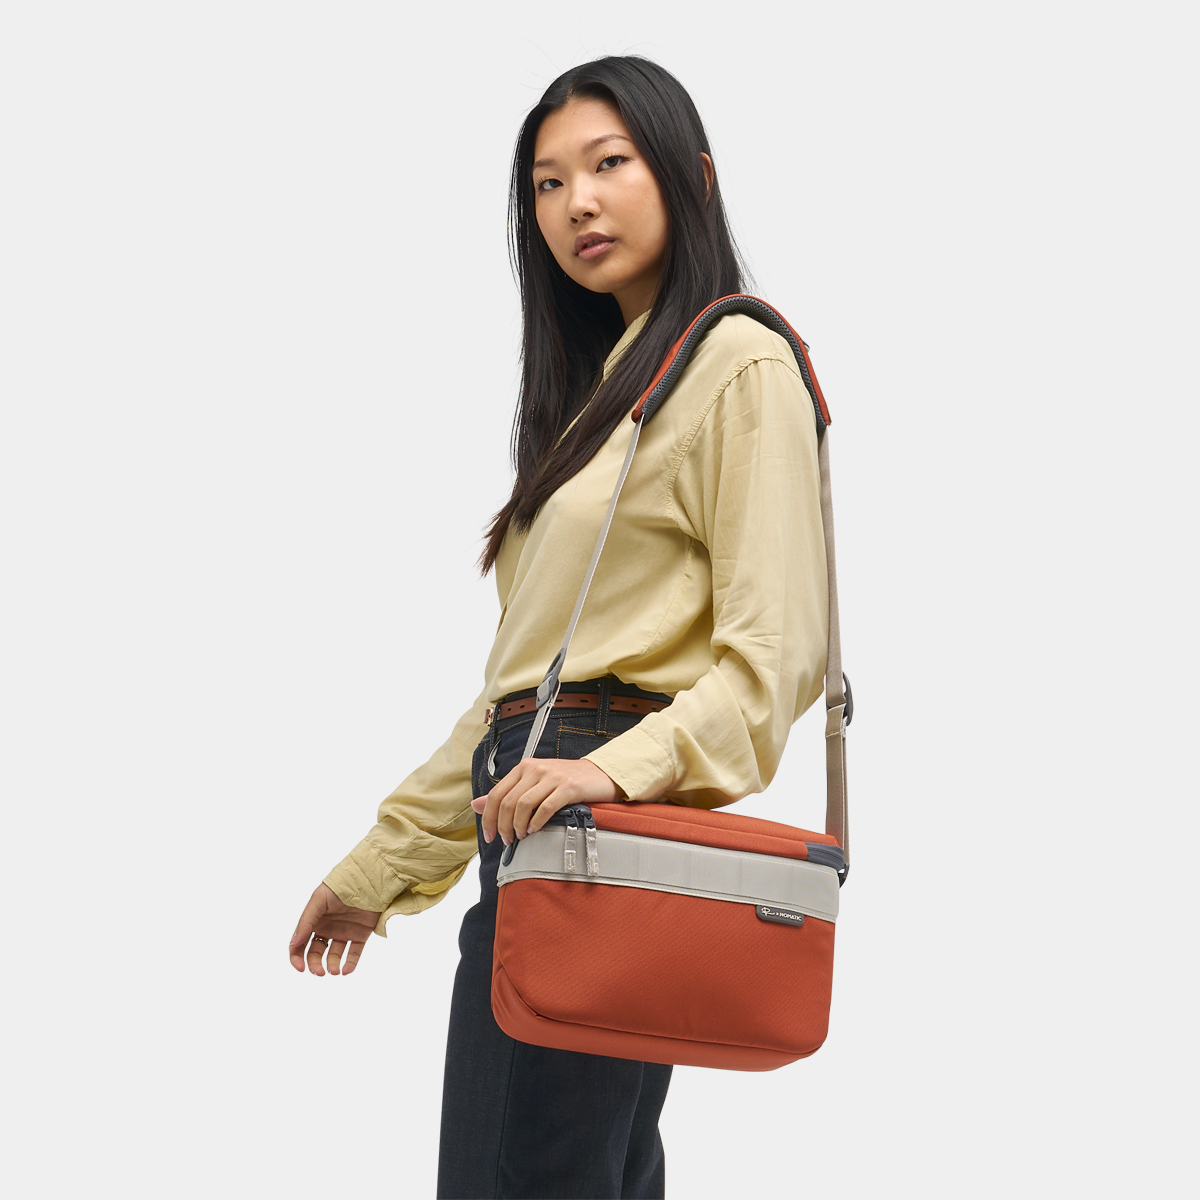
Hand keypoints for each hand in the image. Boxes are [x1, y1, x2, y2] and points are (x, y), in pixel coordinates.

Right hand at [288, 882, 379, 975]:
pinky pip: (354, 953)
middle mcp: (328, 928)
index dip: (296, 957)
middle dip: (315, 965)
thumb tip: (294, 943)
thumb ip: (306, 921)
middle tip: (320, 972)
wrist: (369, 880)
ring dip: (333, 966)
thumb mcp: (319, 900)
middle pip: (316, 953)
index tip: (300, 968)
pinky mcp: (360, 934)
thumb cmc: (341, 885)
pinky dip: (350, 964)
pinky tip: (346, 970)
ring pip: (335, 956)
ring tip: (335, 971)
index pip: (300, 943)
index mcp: (314, 920)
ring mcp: (344, 932)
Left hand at [471, 758, 621, 844]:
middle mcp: (535, 769)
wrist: (600, 775)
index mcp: (524, 767)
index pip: (497, 793)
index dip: (488, 817)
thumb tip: (476, 804)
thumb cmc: (566, 781)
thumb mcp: (534, 784)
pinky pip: (545, 808)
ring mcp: (552, 777)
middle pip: (508, 801)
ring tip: (522, 835)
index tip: (490, 835)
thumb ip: (507, 793)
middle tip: (507, 840)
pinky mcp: (568, 787)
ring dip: (519, 825)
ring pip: (523, 805)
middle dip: (503, 825)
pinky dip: (537, 822)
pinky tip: (535, 829)